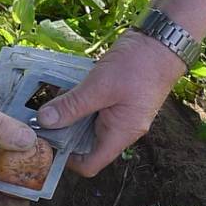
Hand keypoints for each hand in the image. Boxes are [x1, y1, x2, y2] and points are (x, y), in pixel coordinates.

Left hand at [36, 30, 188, 180]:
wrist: (164, 41)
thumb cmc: (138, 66)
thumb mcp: (100, 85)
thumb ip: (72, 105)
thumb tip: (44, 121)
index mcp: (121, 134)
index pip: (90, 164)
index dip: (66, 159)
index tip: (47, 141)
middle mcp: (121, 129)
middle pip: (86, 145)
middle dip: (63, 133)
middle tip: (41, 117)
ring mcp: (121, 115)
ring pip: (88, 125)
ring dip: (70, 114)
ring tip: (52, 99)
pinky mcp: (118, 100)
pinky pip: (94, 109)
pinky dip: (80, 102)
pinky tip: (67, 87)